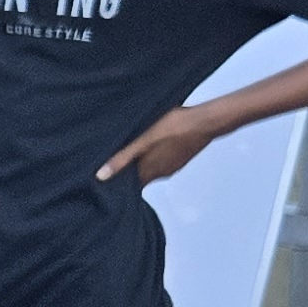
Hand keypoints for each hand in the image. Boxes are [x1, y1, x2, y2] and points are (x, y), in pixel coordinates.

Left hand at [99, 104, 222, 186]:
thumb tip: (101, 176)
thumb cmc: (175, 126)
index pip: (128, 186)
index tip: (105, 178)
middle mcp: (161, 174)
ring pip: (151, 169)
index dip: (117, 182)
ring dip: (141, 163)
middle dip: (127, 173)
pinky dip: (155, 157)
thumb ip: (122, 158)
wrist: (206, 121)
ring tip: (132, 150)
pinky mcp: (180, 158)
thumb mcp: (143, 140)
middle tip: (116, 162)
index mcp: (149, 172)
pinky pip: (163, 162)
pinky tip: (154, 145)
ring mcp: (173, 166)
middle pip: (139, 178)